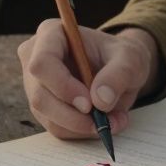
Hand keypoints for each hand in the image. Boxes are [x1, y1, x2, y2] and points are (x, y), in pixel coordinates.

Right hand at [18, 22, 159, 139]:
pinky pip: (56, 127)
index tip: (89, 103)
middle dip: (72, 115)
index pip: (42, 63)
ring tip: (114, 121)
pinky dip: (81, 132)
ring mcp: (36, 85)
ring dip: (81, 126)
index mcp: (51, 34)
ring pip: (47, 116)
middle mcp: (35, 58)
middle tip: (103, 121)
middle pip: (40, 95)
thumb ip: (119, 74)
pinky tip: (104, 123)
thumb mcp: (131, 58)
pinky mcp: (44, 107)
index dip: (63, 86)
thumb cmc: (121, 56)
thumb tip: (100, 100)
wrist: (120, 69)